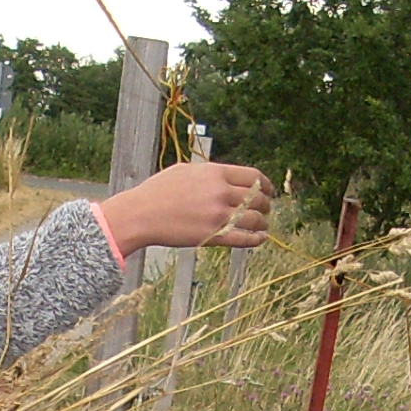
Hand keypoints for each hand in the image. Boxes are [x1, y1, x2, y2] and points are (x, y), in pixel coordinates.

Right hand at [102, 161, 274, 255]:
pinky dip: (256, 239)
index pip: (253, 177)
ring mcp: (218, 215)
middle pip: (257, 198)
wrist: (141, 214)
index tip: (269, 191)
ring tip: (263, 225)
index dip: (266, 185)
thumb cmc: (158, 192)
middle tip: (266, 210)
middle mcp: (220, 192)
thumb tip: (226, 177)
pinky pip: (244, 239)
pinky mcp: (213, 236)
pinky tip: (259, 238)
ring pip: (255, 219)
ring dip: (263, 223)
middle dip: (266, 205)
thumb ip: (209, 174)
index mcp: (215, 173)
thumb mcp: (185, 171)